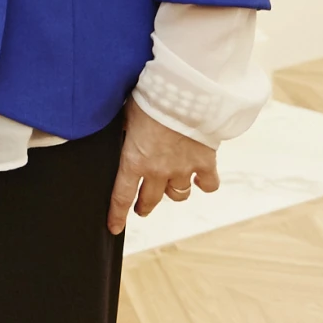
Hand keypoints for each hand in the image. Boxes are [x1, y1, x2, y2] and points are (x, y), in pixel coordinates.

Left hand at [108, 99, 218, 233]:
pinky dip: (205, 184)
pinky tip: (201, 179)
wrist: (185, 95)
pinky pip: (208, 185)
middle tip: (142, 208)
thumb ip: (123, 131)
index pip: (122, 195)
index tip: (114, 227)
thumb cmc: (150, 99)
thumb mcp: (125, 114)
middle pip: (151, 200)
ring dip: (173, 192)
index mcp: (134, 160)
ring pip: (178, 194)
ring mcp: (184, 169)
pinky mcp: (205, 163)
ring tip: (170, 187)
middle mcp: (159, 171)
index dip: (117, 214)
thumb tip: (115, 134)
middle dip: (144, 206)